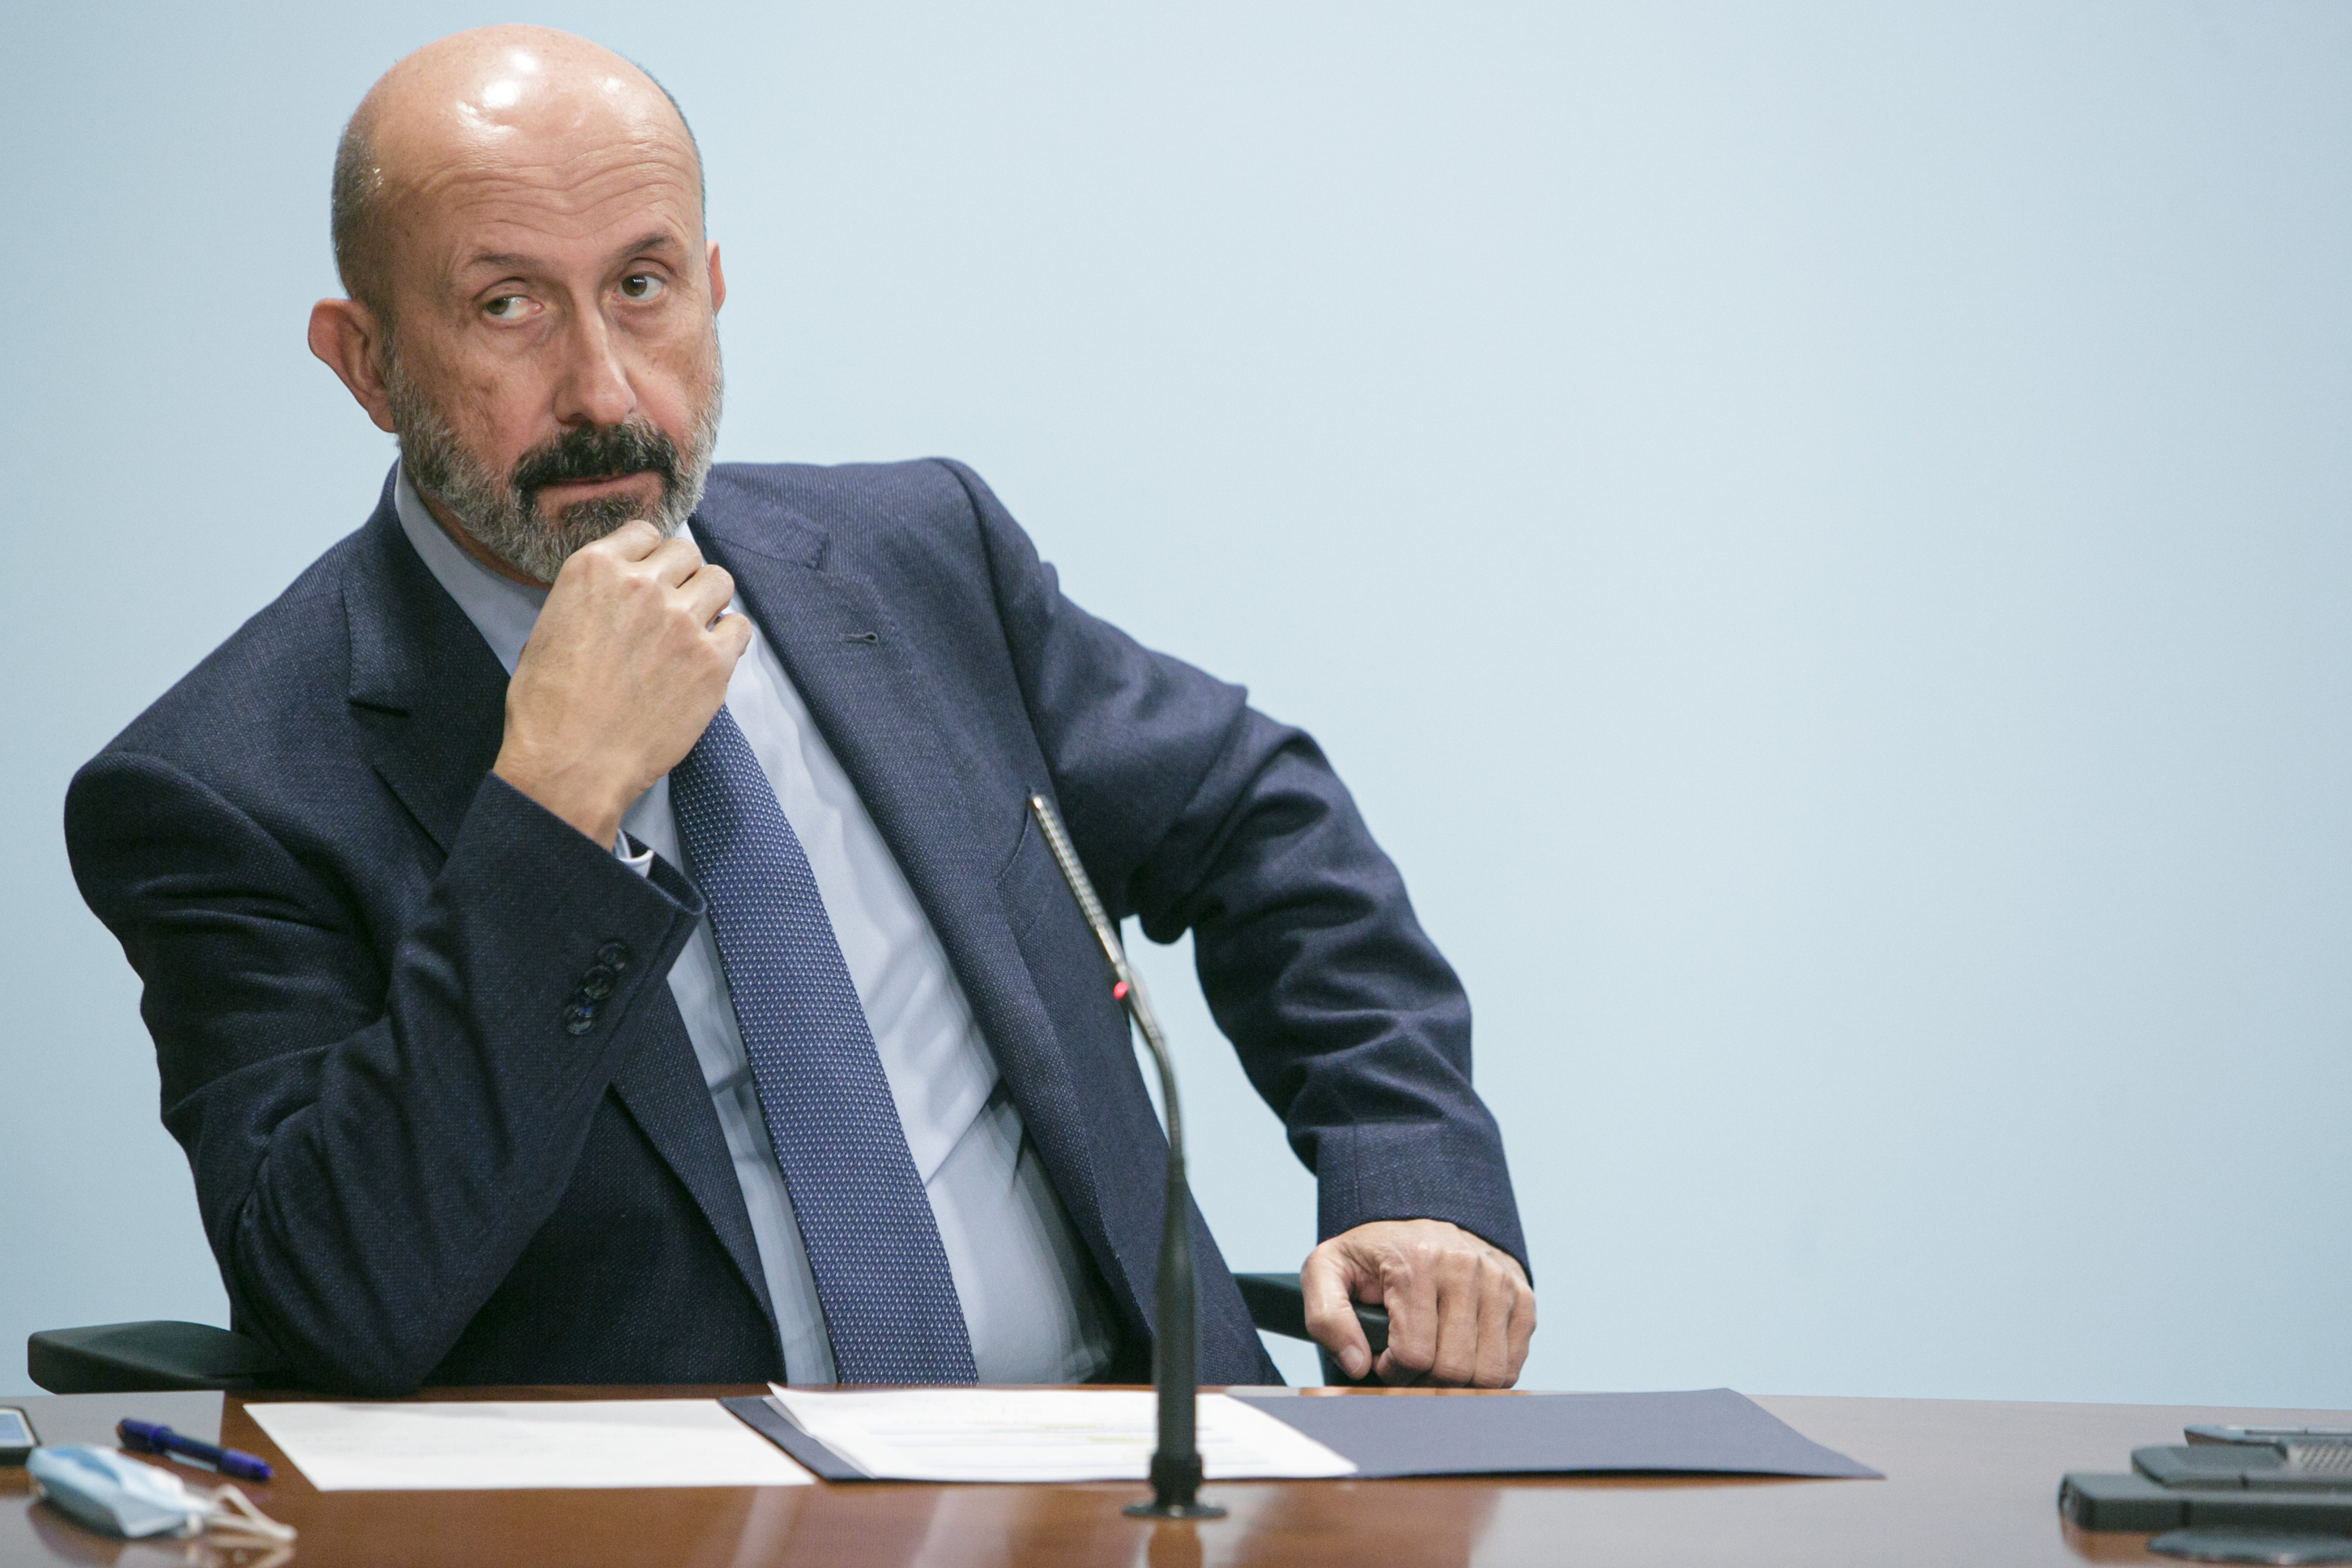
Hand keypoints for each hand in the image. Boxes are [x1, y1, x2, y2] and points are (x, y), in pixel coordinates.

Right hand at [493, 521, 750, 844]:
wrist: (572, 764)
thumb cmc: (548, 707)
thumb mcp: (548, 629)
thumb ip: (590, 597)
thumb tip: (617, 593)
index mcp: (595, 569)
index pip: (646, 533)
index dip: (650, 557)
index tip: (650, 578)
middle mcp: (643, 585)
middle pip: (687, 553)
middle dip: (681, 577)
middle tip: (671, 609)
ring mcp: (683, 621)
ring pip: (720, 581)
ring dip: (709, 600)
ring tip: (694, 629)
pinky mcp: (713, 661)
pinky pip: (740, 627)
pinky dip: (729, 638)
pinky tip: (709, 658)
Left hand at [1300, 1219, 1534, 1387]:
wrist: (1414, 1220)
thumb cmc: (1368, 1255)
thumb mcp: (1326, 1271)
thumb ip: (1326, 1317)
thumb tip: (1357, 1366)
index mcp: (1417, 1261)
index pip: (1415, 1354)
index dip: (1392, 1371)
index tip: (1381, 1357)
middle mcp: (1467, 1266)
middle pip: (1455, 1369)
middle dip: (1424, 1380)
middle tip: (1407, 1363)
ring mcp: (1500, 1281)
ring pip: (1489, 1374)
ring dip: (1457, 1383)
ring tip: (1434, 1359)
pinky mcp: (1522, 1297)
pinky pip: (1512, 1365)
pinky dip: (1485, 1374)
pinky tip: (1461, 1354)